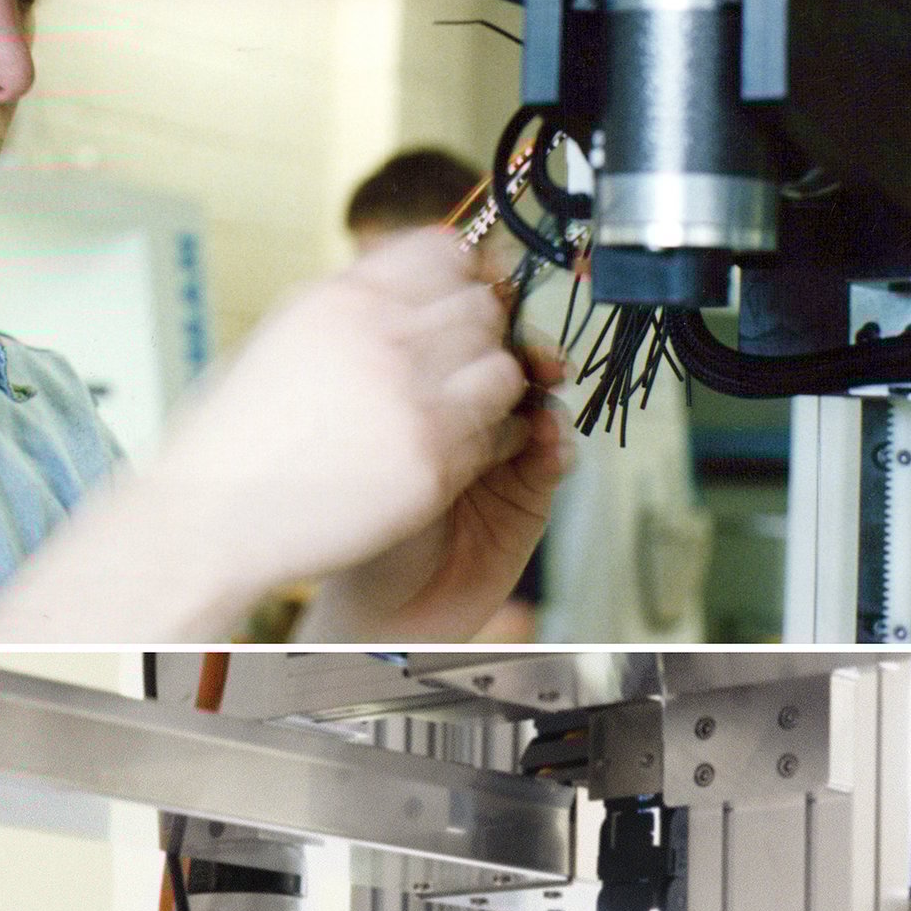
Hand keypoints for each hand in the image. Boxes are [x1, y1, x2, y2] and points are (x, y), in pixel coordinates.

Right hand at [151, 227, 540, 593]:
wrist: (207, 519)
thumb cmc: (229, 441)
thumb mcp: (278, 340)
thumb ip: (344, 312)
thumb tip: (394, 293)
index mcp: (341, 301)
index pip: (442, 252)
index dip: (459, 274)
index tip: (457, 296)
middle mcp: (383, 339)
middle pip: (481, 306)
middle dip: (480, 331)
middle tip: (461, 361)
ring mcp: (412, 402)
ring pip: (503, 369)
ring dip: (490, 386)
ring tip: (461, 409)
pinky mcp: (431, 463)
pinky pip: (498, 435)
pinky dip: (489, 440)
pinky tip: (456, 453)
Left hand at [297, 346, 570, 641]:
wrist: (378, 609)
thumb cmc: (354, 528)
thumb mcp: (369, 453)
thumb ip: (400, 396)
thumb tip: (420, 326)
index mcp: (419, 394)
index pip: (458, 337)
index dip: (479, 318)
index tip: (488, 301)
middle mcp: (461, 417)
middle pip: (505, 359)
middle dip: (517, 346)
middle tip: (522, 348)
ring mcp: (498, 453)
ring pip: (537, 399)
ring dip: (543, 390)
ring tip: (541, 391)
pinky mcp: (528, 494)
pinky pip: (554, 455)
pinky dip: (557, 442)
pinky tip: (547, 441)